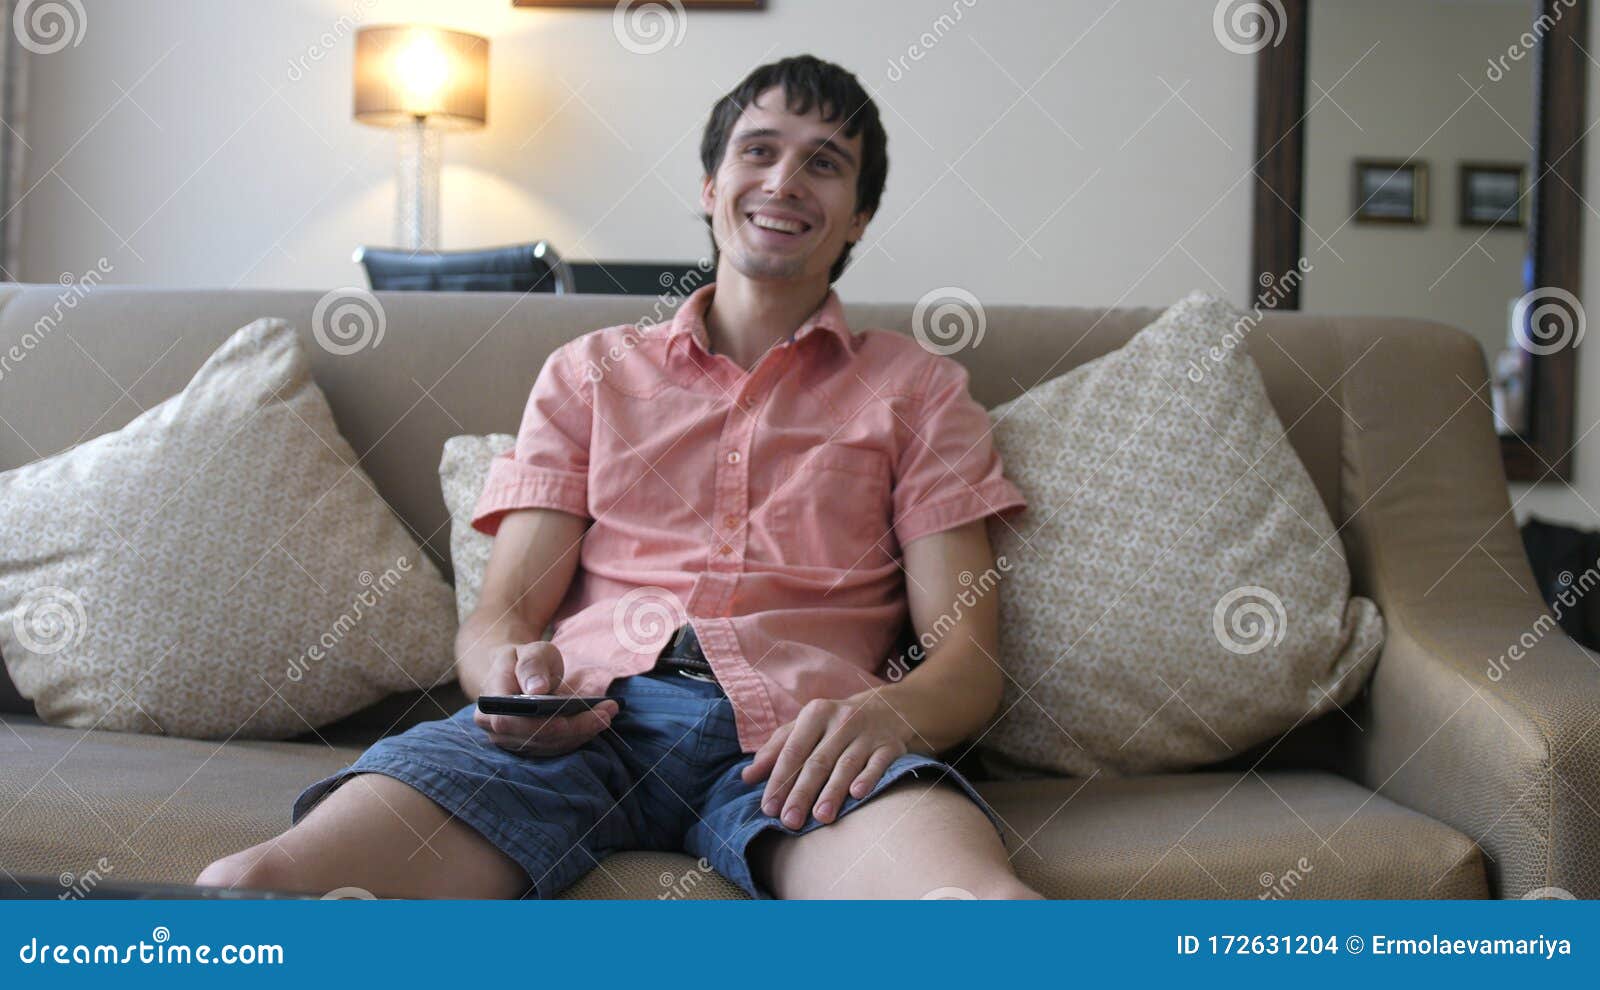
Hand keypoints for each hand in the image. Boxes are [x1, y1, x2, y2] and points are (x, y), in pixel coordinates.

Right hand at [470, 641, 617, 756]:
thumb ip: (531, 665)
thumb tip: (536, 689)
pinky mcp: (530, 746)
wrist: (515, 672)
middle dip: (575, 727)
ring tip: (608, 712)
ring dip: (583, 732)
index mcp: (490, 703)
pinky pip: (557, 747)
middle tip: (607, 710)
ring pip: (550, 746)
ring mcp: (513, 741)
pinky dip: (580, 735)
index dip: (541, 724)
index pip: (510, 722)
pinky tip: (598, 720)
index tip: (571, 715)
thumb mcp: (528, 651)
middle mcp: (496, 729)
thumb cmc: (523, 659)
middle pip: (536, 737)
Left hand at [739, 692, 911, 827]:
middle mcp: (842, 720)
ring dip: (833, 791)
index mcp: (816, 714)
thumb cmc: (834, 725)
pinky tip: (857, 794)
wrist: (887, 710)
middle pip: (818, 761)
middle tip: (789, 821)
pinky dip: (869, 777)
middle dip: (802, 793)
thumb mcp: (805, 727)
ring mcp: (868, 733)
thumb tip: (747, 777)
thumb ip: (776, 750)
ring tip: (820, 817)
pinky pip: (879, 763)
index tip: (769, 808)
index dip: (780, 779)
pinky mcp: (891, 746)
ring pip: (847, 764)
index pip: (793, 750)